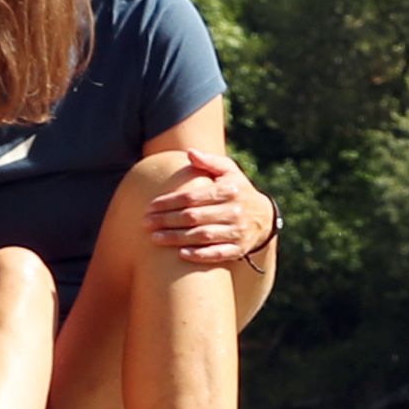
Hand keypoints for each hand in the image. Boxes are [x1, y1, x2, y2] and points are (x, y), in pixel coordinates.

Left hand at [152, 146, 274, 273]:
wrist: (264, 216)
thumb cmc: (237, 189)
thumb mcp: (229, 171)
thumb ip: (209, 161)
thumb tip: (190, 153)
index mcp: (229, 190)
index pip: (193, 197)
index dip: (169, 202)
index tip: (150, 206)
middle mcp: (235, 211)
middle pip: (194, 217)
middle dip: (167, 220)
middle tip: (145, 223)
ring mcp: (237, 231)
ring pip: (203, 236)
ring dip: (176, 238)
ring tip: (154, 238)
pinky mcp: (239, 249)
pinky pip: (218, 254)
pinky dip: (200, 255)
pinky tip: (181, 254)